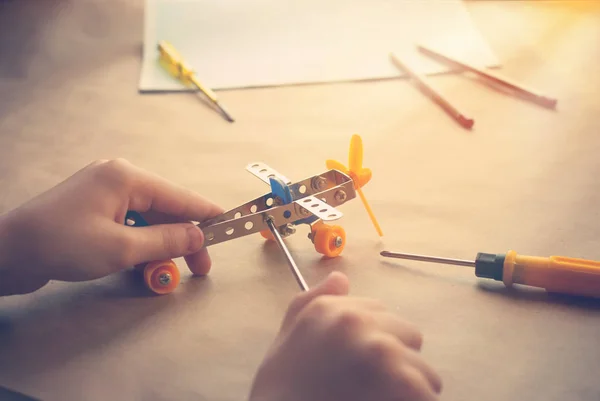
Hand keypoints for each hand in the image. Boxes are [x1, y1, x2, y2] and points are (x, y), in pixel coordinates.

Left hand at [0, 159, 223, 295]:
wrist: (7, 252)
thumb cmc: (63, 244)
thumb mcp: (122, 247)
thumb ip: (166, 239)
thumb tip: (199, 235)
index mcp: (126, 177)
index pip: (180, 196)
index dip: (207, 214)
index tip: (231, 227)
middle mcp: (118, 178)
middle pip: (166, 208)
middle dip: (183, 238)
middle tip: (200, 267)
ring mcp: (104, 193)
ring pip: (149, 219)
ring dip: (161, 245)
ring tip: (168, 271)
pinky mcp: (94, 209)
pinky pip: (130, 224)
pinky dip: (140, 244)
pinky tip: (144, 265)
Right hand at [249, 272, 441, 400]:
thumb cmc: (284, 389)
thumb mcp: (287, 339)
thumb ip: (311, 303)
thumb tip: (340, 278)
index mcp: (328, 309)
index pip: (378, 313)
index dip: (372, 342)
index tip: (358, 364)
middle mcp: (355, 322)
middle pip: (406, 335)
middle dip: (396, 360)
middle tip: (371, 386)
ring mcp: (381, 350)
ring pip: (423, 369)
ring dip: (408, 389)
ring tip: (378, 399)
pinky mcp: (403, 382)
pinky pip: (427, 393)